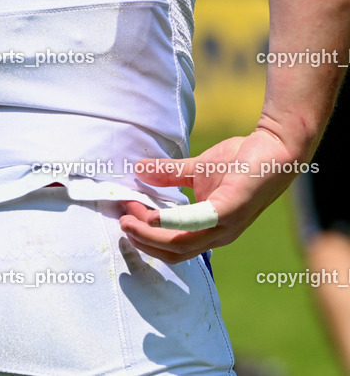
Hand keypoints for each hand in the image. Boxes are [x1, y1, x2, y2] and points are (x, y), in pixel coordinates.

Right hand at [120, 128, 302, 262]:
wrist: (277, 146)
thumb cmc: (242, 160)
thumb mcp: (198, 168)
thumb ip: (168, 174)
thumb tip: (137, 170)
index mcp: (210, 230)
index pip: (171, 245)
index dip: (144, 233)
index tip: (125, 209)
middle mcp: (219, 235)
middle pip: (173, 252)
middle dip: (142, 240)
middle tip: (122, 219)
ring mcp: (226, 226)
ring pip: (180, 244)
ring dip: (150, 235)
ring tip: (129, 218)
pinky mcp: (231, 210)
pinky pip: (195, 223)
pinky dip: (171, 223)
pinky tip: (151, 217)